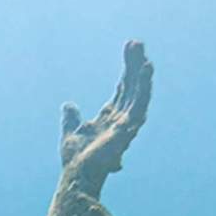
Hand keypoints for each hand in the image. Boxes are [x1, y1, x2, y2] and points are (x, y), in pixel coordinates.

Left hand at [59, 40, 153, 197]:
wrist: (77, 173)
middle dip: (134, 64)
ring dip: (140, 70)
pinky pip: (140, 102)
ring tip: (142, 51)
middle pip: (131, 85)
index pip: (123, 88)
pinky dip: (144, 85)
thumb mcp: (71, 131)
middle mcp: (122, 117)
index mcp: (111, 116)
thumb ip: (71, 118)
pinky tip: (146, 68)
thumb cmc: (77, 159)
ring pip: (138, 91)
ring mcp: (127, 122)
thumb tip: (68, 104)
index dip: (127, 69)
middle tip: (136, 42)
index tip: (129, 49)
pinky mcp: (128, 127)